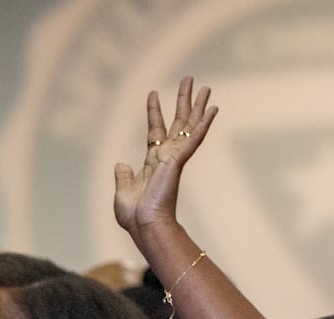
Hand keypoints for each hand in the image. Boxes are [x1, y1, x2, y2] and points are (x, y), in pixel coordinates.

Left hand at [114, 77, 217, 242]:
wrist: (144, 224)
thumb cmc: (135, 216)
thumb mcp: (123, 191)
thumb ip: (122, 176)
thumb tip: (120, 163)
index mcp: (152, 163)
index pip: (155, 130)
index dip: (154, 112)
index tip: (153, 93)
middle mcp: (166, 157)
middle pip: (177, 122)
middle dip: (183, 101)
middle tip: (189, 79)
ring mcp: (174, 158)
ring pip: (189, 125)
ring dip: (196, 105)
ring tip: (205, 86)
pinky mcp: (179, 160)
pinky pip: (194, 138)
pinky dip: (204, 123)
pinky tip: (213, 108)